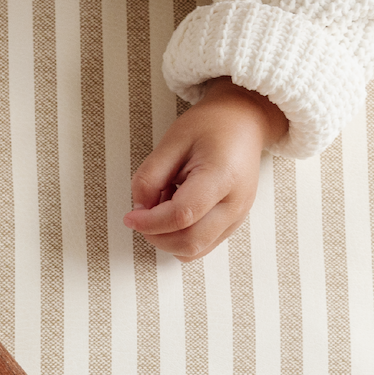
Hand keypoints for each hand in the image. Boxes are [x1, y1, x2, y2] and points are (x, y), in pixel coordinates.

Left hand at [123, 78, 286, 261]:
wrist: (243, 123)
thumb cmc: (210, 127)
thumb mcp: (172, 141)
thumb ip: (150, 177)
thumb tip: (139, 211)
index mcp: (223, 176)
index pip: (182, 216)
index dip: (150, 222)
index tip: (130, 217)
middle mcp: (236, 203)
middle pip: (190, 242)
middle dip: (156, 235)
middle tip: (144, 212)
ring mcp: (238, 217)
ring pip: (194, 251)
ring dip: (167, 238)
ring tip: (165, 205)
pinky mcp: (232, 224)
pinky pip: (201, 246)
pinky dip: (179, 238)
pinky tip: (176, 212)